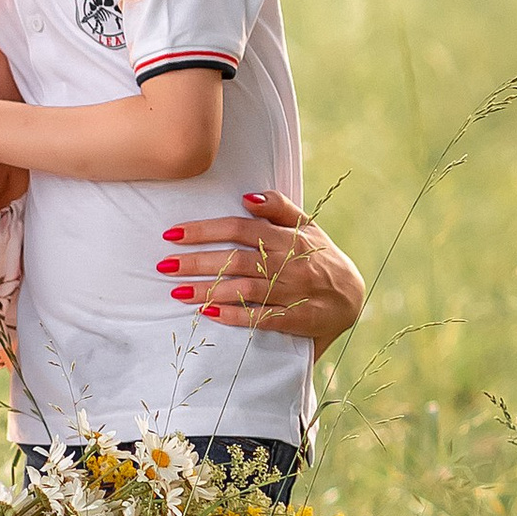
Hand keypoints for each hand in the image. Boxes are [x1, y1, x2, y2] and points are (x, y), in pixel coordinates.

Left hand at [157, 189, 364, 348]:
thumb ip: (279, 208)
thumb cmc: (321, 256)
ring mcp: (292, 291)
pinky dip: (234, 315)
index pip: (239, 228)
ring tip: (176, 292)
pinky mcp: (296, 318)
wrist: (353, 297)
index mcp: (288, 237)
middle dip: (196, 262)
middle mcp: (289, 263)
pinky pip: (261, 317)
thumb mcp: (307, 226)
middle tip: (163, 265)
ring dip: (207, 290)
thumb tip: (247, 197)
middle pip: (236, 259)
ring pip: (244, 288)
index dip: (204, 230)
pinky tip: (208, 314)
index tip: (172, 234)